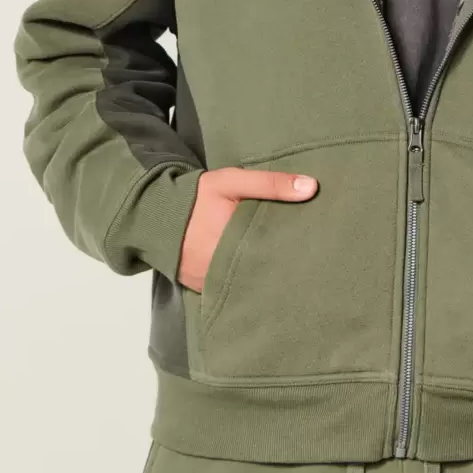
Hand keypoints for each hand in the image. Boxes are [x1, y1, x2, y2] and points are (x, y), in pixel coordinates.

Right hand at [178, 167, 318, 291]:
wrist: (156, 217)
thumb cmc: (198, 197)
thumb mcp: (232, 182)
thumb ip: (270, 183)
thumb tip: (312, 187)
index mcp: (234, 241)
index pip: (275, 251)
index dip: (295, 250)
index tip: (316, 247)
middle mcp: (224, 269)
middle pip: (265, 271)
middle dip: (284, 266)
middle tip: (310, 261)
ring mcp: (214, 283)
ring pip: (250, 283)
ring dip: (266, 277)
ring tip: (293, 274)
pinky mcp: (206, 290)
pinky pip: (232, 290)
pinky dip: (247, 284)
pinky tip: (264, 279)